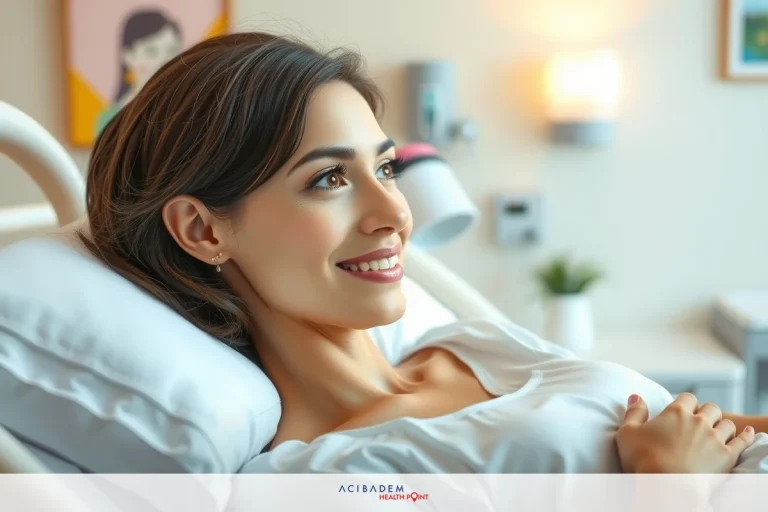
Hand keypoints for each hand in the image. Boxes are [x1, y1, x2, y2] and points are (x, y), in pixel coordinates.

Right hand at [616, 392, 755, 472]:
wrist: (666, 486)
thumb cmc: (643, 460)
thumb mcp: (628, 433)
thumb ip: (634, 412)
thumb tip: (636, 396)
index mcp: (676, 412)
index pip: (687, 397)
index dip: (686, 403)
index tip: (682, 410)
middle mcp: (698, 421)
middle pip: (710, 408)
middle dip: (706, 412)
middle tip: (700, 421)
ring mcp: (715, 438)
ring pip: (727, 423)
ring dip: (722, 425)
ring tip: (717, 431)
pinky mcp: (727, 456)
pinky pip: (742, 441)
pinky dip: (746, 436)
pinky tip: (747, 433)